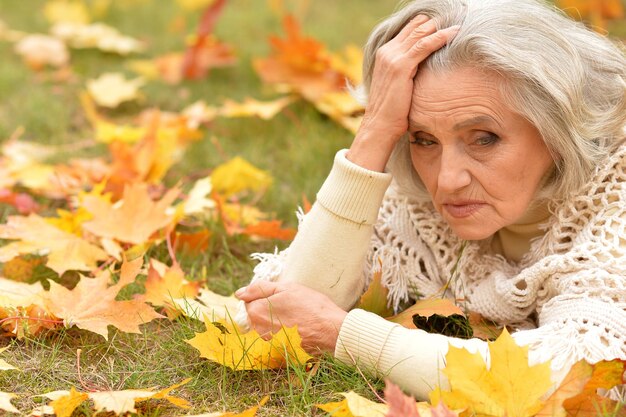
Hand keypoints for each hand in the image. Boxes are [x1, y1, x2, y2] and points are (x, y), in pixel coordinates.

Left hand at [236, 281, 347, 354]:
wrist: (331, 331)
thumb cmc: (311, 306)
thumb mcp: (286, 288)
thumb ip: (259, 288)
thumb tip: (239, 293)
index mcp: (256, 312)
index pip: (250, 302)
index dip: (265, 298)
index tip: (281, 299)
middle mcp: (258, 331)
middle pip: (256, 317)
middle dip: (268, 311)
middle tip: (290, 309)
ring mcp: (268, 345)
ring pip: (265, 329)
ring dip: (275, 324)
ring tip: (295, 320)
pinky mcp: (278, 355)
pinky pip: (275, 341)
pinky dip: (283, 336)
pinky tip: (297, 332)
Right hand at [347, 16, 459, 171]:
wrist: (380, 125)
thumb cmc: (392, 110)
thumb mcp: (399, 85)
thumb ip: (409, 71)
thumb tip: (427, 68)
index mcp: (385, 54)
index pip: (409, 31)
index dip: (427, 25)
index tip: (446, 23)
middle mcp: (387, 52)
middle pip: (415, 28)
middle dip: (435, 22)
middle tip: (456, 18)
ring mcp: (392, 58)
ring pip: (420, 33)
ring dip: (440, 27)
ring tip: (459, 23)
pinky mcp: (401, 66)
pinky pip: (424, 46)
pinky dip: (440, 37)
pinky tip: (453, 33)